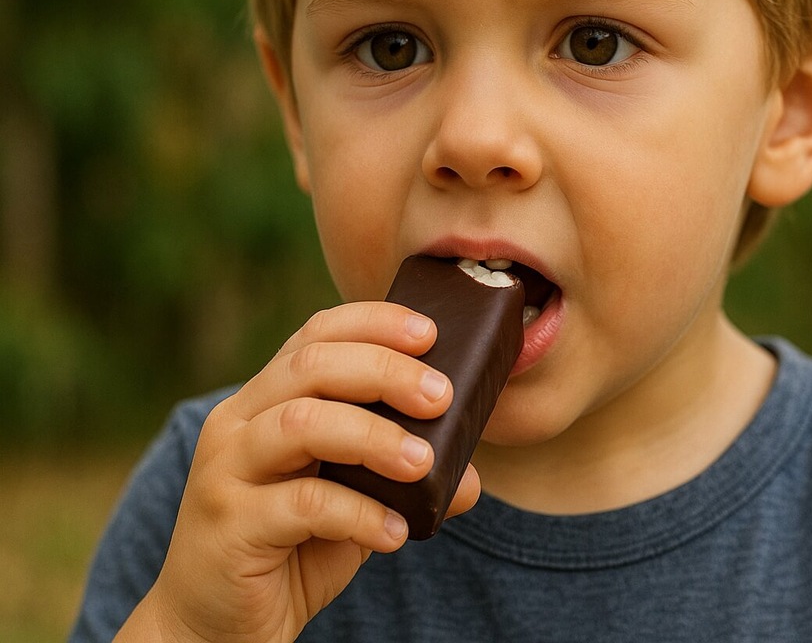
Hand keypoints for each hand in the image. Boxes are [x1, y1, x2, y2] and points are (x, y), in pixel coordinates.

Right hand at [117, 302, 481, 641]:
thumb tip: (471, 478)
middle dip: (385, 371)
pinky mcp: (229, 524)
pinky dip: (359, 514)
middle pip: (311, 366)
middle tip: (441, 396)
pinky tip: (395, 533)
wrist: (217, 625)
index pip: (316, 335)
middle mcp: (238, 423)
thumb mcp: (353, 502)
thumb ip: (400, 480)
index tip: (430, 333)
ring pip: (302, 425)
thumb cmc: (289, 548)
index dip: (372, 323)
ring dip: (374, 438)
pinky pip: (302, 504)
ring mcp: (225, 471)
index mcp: (267, 401)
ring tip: (423, 464)